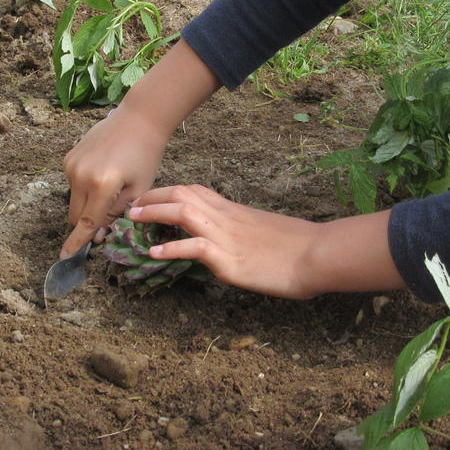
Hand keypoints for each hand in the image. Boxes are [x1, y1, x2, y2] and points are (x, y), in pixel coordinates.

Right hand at [60, 39, 220, 258]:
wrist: (139, 119)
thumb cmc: (146, 155)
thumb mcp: (140, 188)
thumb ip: (119, 212)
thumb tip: (100, 232)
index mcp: (102, 185)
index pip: (87, 222)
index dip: (77, 242)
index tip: (65, 257)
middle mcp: (81, 175)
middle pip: (76, 215)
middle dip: (88, 224)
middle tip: (106, 222)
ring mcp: (72, 165)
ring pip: (74, 200)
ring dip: (87, 204)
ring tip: (111, 189)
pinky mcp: (69, 157)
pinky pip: (73, 183)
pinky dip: (85, 188)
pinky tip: (103, 175)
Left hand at [128, 185, 404, 298]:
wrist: (319, 253)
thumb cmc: (298, 245)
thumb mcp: (264, 230)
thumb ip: (242, 230)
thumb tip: (228, 238)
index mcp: (233, 210)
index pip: (195, 191)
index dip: (168, 193)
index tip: (149, 199)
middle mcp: (226, 217)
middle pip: (183, 194)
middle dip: (153, 197)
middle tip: (130, 206)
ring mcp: (226, 236)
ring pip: (183, 212)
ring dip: (154, 213)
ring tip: (132, 220)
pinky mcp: (230, 258)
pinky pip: (194, 247)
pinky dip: (172, 248)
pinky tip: (154, 253)